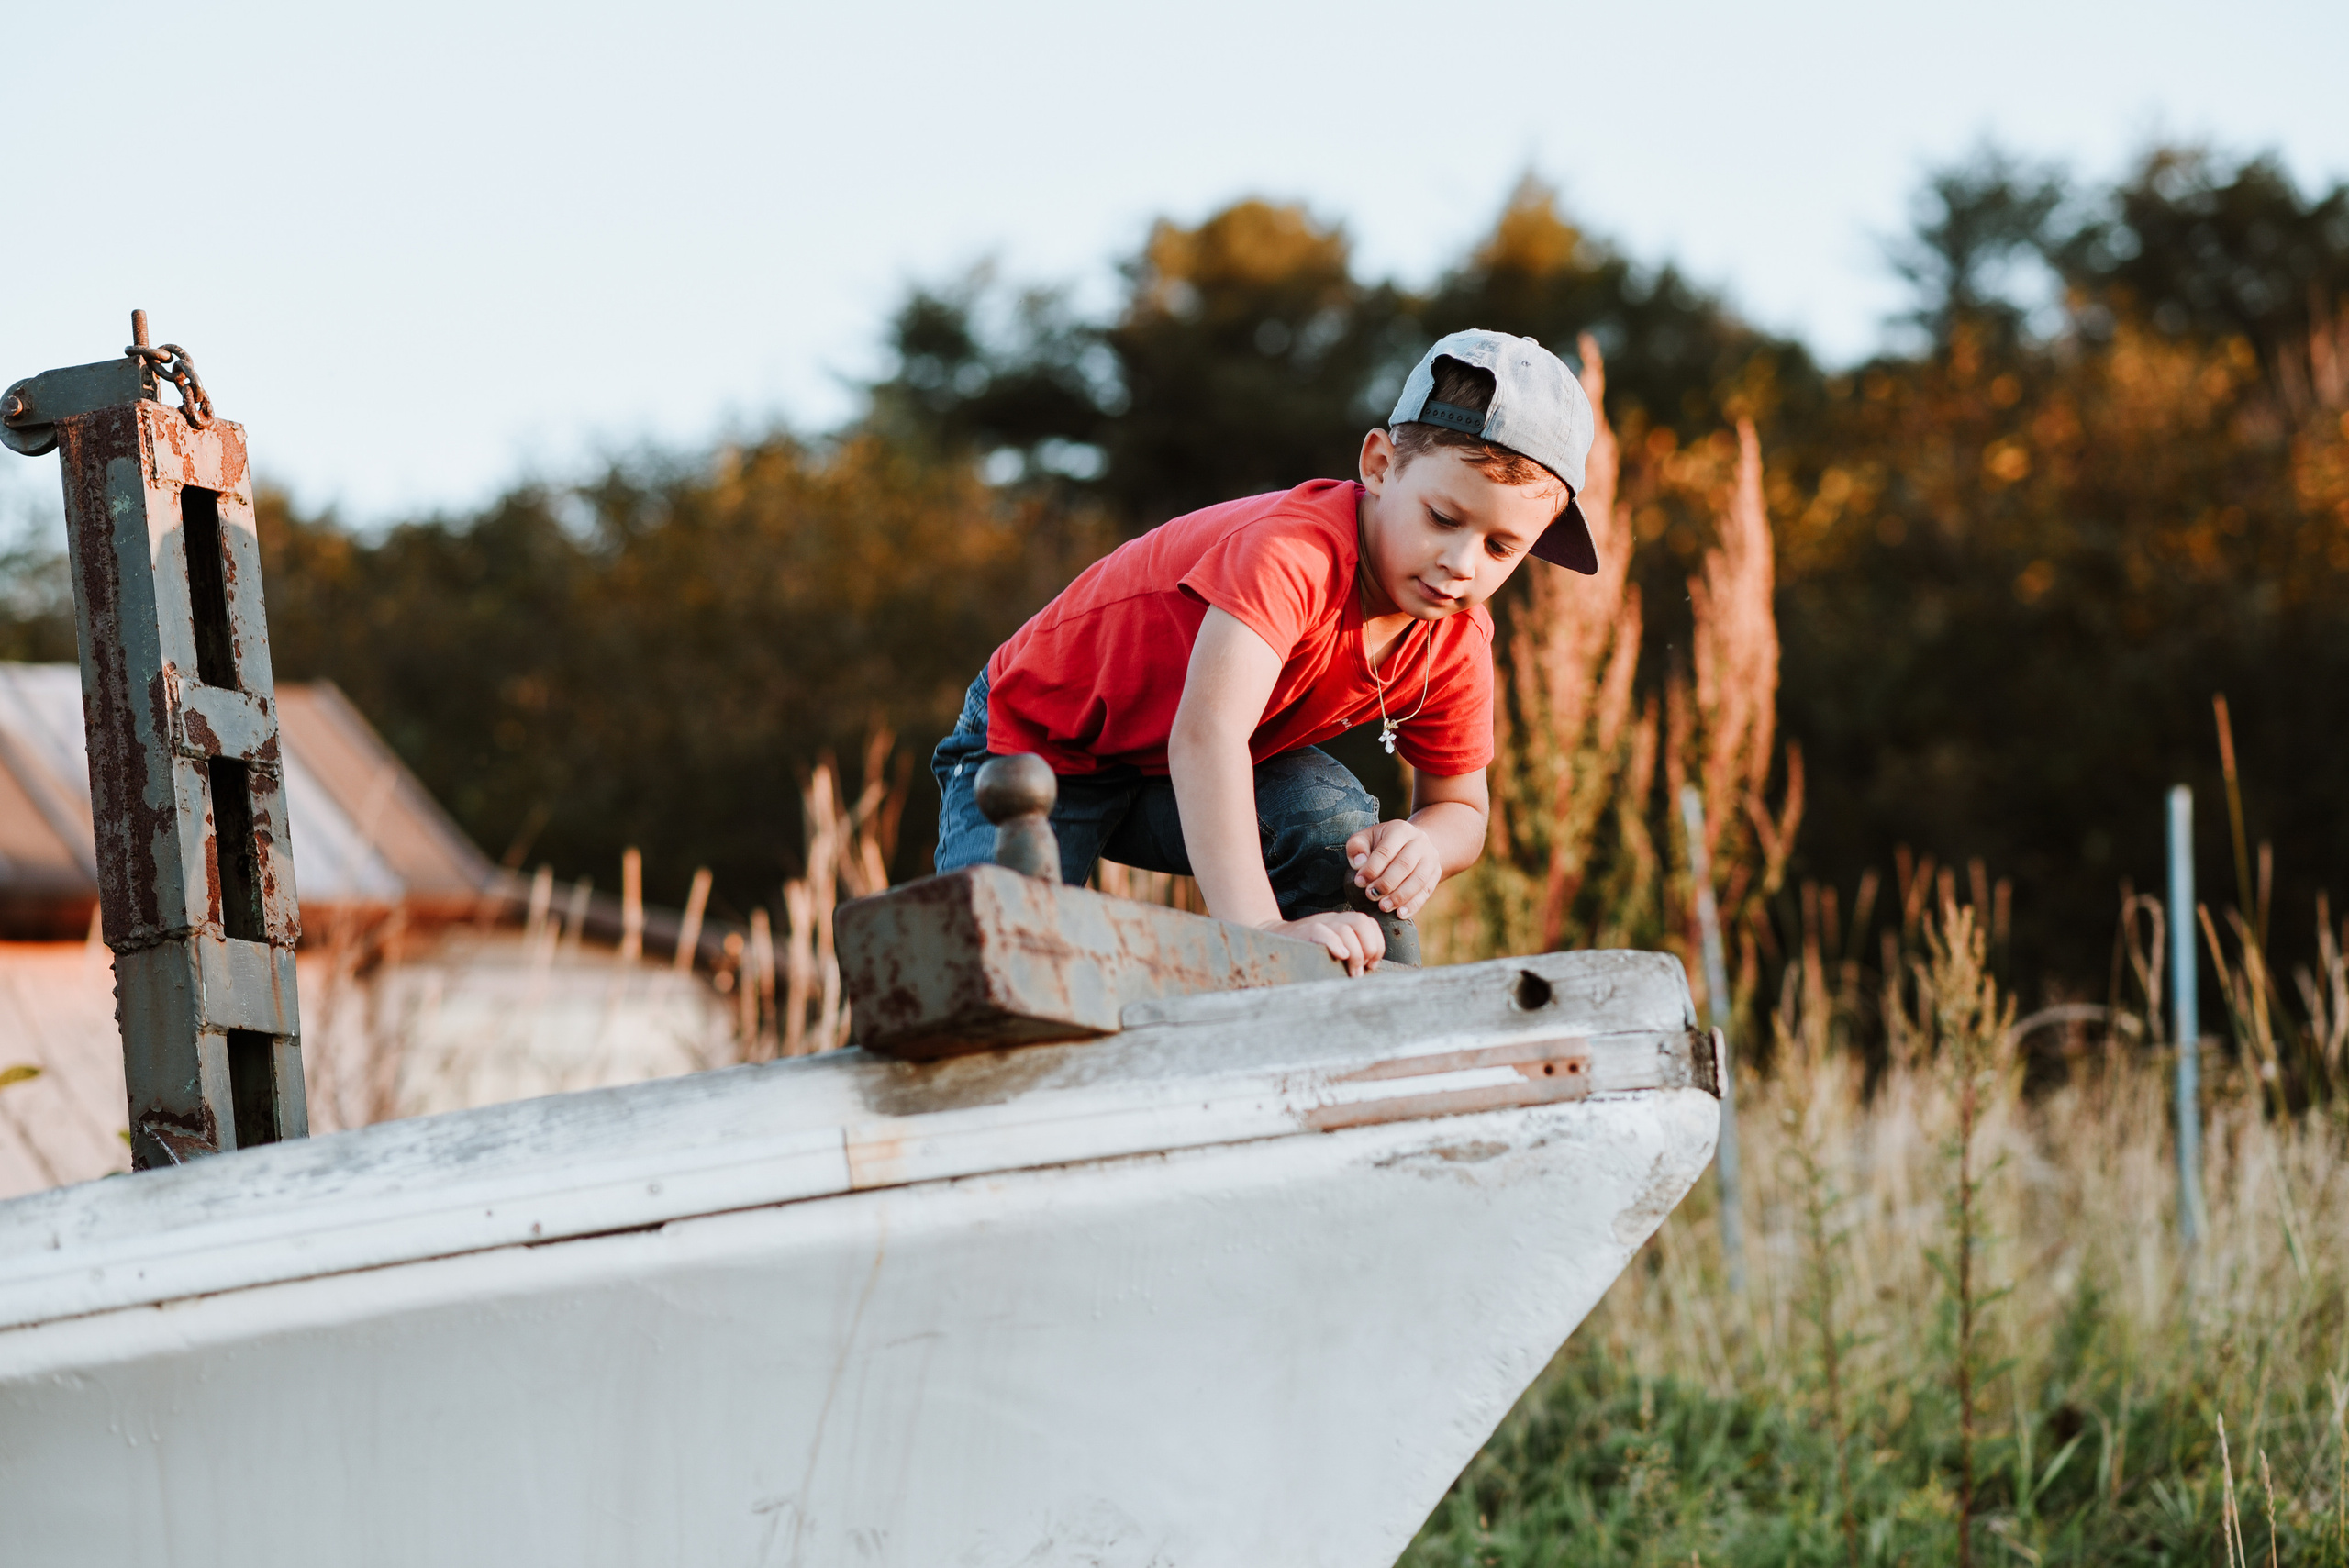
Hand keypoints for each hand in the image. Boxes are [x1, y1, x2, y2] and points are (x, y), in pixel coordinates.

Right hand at [1267, 911, 1385, 976]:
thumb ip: (1349, 953)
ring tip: (1353, 972)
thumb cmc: (1305, 949)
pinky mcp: (1304, 931)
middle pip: (1362, 922)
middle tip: (1362, 969)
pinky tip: (1341, 956)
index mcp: (1342, 922)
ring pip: (1346, 928)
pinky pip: (1322, 931)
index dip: (1377, 944)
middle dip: (1369, 948)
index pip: (1370, 924)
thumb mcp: (1331, 948)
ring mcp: (1318, 923)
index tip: (1372, 964)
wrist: (1273, 938)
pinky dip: (1335, 943)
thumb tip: (1368, 971)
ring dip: (1356, 952)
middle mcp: (1333, 919)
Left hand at [1346, 819, 1440, 918]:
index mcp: (1400, 830)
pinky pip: (1426, 891)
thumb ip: (1356, 848)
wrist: (1411, 844)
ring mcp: (1431, 858)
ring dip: (1400, 897)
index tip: (1359, 882)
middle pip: (1404, 865)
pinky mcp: (1436, 874)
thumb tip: (1358, 863)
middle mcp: (1419, 842)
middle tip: (1370, 895)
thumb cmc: (1381, 843)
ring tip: (1383, 907)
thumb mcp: (1366, 839)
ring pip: (1418, 880)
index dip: (1372, 868)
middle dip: (1386, 883)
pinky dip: (1413, 905)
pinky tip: (1400, 914)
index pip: (1385, 850)